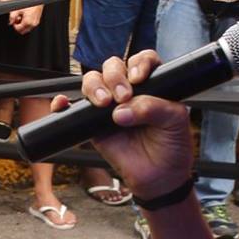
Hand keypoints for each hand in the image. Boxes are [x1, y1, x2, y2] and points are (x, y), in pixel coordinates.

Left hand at [9, 3, 41, 33]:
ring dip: (23, 26)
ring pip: (27, 30)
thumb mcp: (18, 10)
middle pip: (22, 31)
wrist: (37, 2)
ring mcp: (35, 24)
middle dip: (19, 27)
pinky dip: (27, 25)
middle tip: (17, 21)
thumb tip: (10, 22)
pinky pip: (30, 27)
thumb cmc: (28, 5)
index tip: (14, 21)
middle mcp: (32, 24)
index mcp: (27, 22)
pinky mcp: (37, 22)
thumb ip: (12, 17)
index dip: (14, 26)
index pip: (18, 29)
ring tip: (22, 18)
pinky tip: (26, 18)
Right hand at [62, 52, 194, 198]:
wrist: (160, 178)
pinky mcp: (94, 123)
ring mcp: (110, 106)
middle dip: (115, 76)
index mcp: (153, 84)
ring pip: (93, 81)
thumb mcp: (175, 122)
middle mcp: (129, 90)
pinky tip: (64, 103)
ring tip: (104, 103)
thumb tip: (121, 110)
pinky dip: (64, 103)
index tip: (138, 78)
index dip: (138, 63)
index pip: (143, 60)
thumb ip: (153, 108)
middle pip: (113, 66)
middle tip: (123, 96)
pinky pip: (74, 107)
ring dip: (95, 86)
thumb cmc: (172, 147)